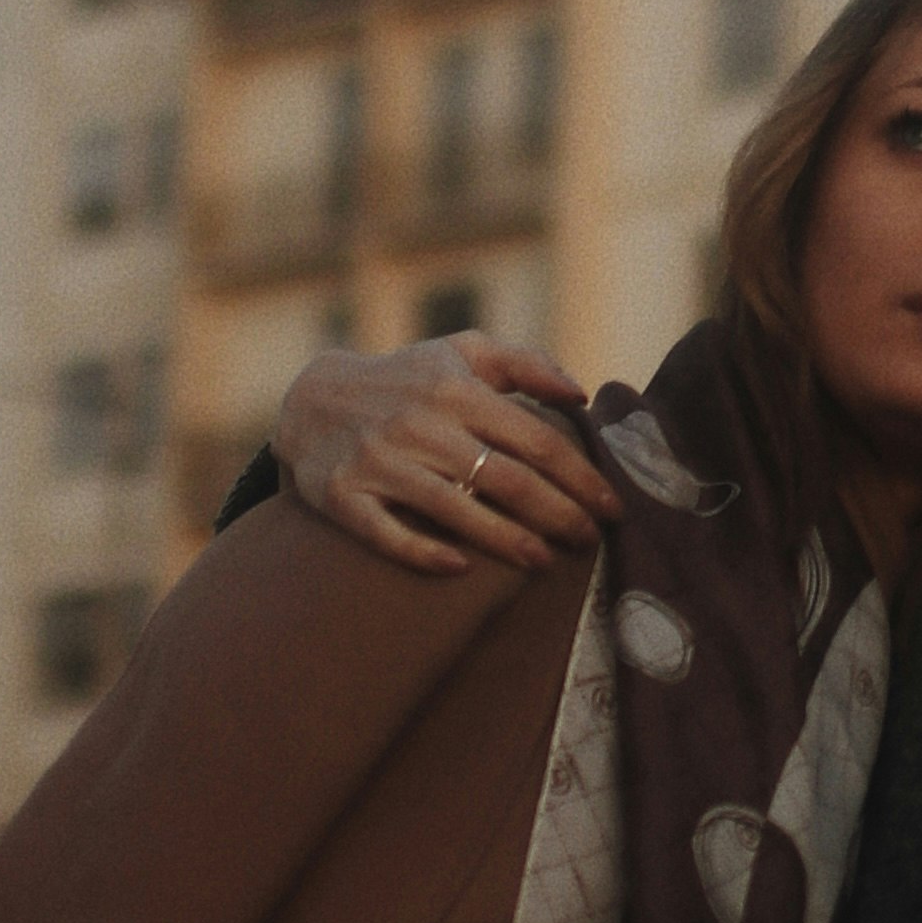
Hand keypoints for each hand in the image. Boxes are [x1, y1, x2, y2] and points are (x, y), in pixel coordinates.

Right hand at [271, 335, 618, 579]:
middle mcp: (419, 424)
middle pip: (504, 479)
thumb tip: (581, 394)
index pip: (534, 440)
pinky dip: (424, 552)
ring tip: (545, 562)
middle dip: (557, 514)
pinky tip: (460, 569)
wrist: (309, 401)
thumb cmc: (406, 380)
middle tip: (590, 541)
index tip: (612, 506)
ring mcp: (379, 462)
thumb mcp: (462, 354)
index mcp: (456, 390)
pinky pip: (387, 533)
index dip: (580, 477)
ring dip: (506, 540)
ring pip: (454, 509)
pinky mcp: (342, 496)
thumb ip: (526, 364)